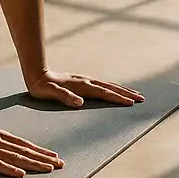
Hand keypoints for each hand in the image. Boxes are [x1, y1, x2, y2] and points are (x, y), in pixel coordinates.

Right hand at [0, 125, 62, 177]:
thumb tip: (16, 155)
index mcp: (0, 136)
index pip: (25, 145)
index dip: (41, 151)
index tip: (56, 157)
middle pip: (24, 151)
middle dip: (43, 158)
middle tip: (60, 164)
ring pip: (14, 157)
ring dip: (33, 163)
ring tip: (48, 169)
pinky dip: (9, 169)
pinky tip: (20, 174)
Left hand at [26, 69, 144, 107]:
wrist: (37, 74)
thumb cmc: (43, 87)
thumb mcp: (51, 94)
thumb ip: (65, 97)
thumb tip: (80, 103)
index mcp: (82, 86)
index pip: (104, 93)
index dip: (118, 98)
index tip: (132, 103)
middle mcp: (86, 81)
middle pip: (111, 87)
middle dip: (126, 93)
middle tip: (141, 98)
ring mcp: (85, 80)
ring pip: (108, 85)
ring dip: (122, 90)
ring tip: (133, 94)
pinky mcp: (82, 82)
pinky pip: (102, 85)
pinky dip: (112, 88)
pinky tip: (114, 91)